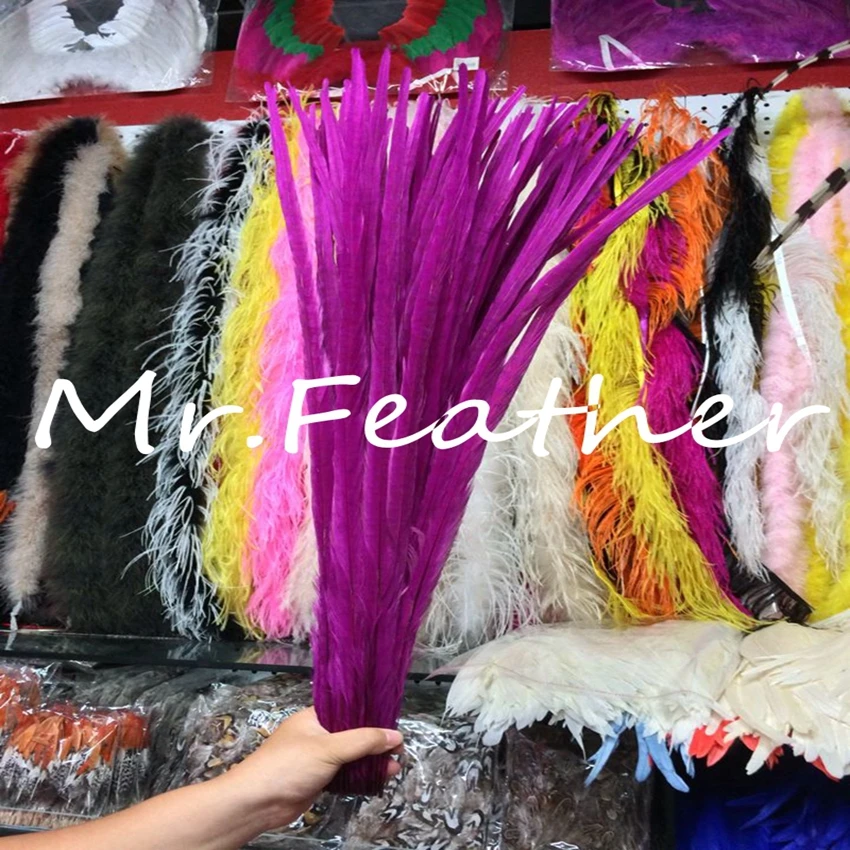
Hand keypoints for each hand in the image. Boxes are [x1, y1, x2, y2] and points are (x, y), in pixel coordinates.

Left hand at [219, 707, 403, 830]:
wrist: (256, 803)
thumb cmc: (287, 766)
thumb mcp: (328, 748)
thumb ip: (363, 741)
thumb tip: (394, 736)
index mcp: (315, 716)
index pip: (349, 708)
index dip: (372, 714)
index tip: (394, 722)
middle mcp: (316, 734)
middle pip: (353, 734)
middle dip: (375, 742)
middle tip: (399, 748)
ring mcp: (317, 758)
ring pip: (350, 756)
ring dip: (371, 761)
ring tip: (395, 766)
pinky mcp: (317, 779)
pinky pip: (344, 774)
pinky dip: (360, 776)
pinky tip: (378, 778)